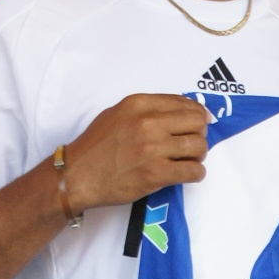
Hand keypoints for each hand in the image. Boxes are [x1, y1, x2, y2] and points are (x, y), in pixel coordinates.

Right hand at [58, 93, 210, 214]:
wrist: (78, 176)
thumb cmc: (95, 147)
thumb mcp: (117, 114)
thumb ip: (146, 111)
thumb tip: (178, 113)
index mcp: (139, 104)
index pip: (183, 103)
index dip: (197, 114)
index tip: (200, 122)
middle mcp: (148, 123)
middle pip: (197, 123)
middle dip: (199, 133)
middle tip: (192, 144)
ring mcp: (153, 149)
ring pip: (199, 146)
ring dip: (199, 154)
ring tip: (189, 160)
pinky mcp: (157, 173)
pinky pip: (193, 171)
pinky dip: (196, 173)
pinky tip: (188, 173)